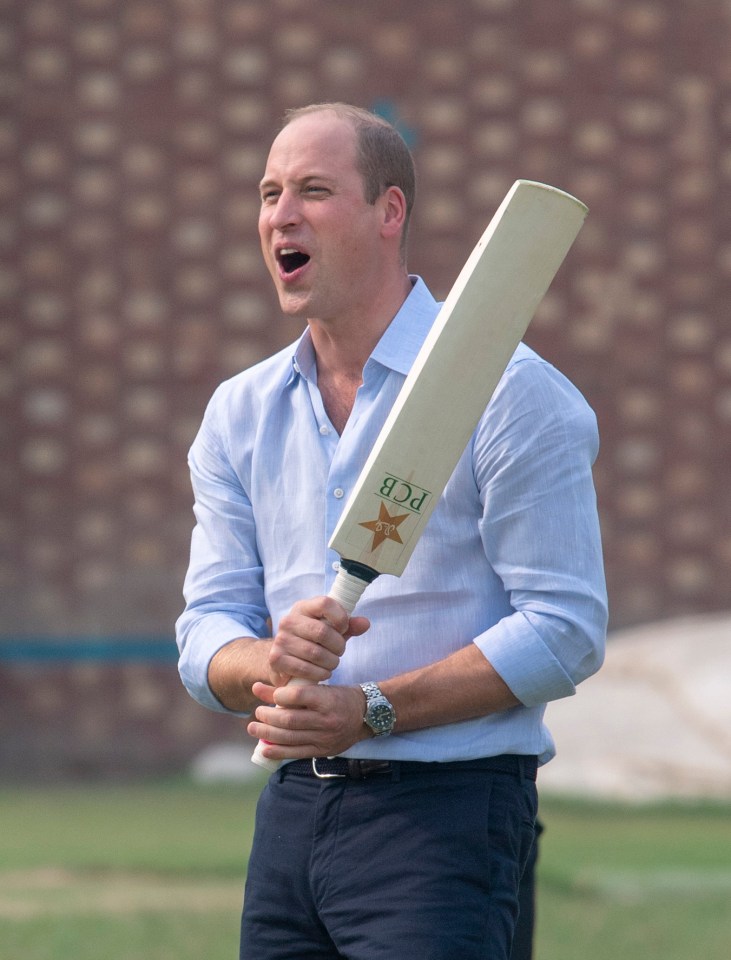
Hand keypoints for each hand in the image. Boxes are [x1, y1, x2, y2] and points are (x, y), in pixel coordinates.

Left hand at [247, 681, 368, 759]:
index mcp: (328, 700)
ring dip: (266, 733)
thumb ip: (290, 689)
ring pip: (289, 737)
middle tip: (258, 712)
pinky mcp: (322, 751)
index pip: (299, 696)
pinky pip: (295, 753)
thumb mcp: (319, 688)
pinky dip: (276, 752)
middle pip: (290, 719)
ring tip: (253, 728)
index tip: (271, 695)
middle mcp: (326, 720)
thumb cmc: (339, 697)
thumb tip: (257, 688)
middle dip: (268, 716)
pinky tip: (263, 749)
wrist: (366, 716)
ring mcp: (324, 738)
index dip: (279, 695)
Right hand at [267, 596, 369, 686]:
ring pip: (315, 653)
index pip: (325, 603)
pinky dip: (320, 674)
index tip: (344, 628)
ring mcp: (280, 640)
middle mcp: (288, 620)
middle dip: (338, 646)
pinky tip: (323, 673)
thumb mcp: (332, 630)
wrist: (286, 660)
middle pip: (322, 632)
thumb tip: (365, 623)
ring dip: (330, 662)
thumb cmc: (314, 641)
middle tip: (340, 652)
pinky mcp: (276, 659)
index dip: (340, 617)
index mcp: (303, 607)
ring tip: (332, 663)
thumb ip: (349, 626)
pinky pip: (305, 669)